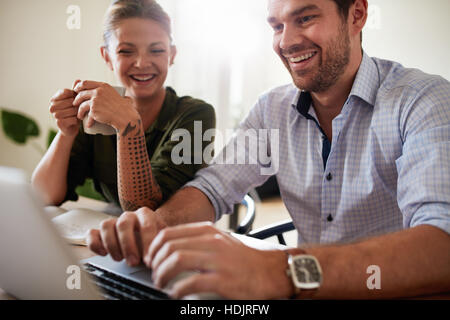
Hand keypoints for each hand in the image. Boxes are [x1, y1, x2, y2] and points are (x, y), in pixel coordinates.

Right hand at [49, 80, 81, 136]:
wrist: (70, 128)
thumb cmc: (73, 112)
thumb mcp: (74, 100)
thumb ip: (75, 90)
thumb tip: (78, 80)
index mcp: (54, 98)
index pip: (66, 92)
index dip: (74, 95)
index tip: (76, 99)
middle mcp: (51, 106)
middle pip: (70, 101)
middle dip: (77, 105)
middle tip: (78, 109)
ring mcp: (54, 115)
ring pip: (72, 110)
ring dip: (77, 113)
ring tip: (77, 114)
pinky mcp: (59, 123)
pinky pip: (72, 119)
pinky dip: (76, 119)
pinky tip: (75, 120)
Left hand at [73, 80, 138, 131]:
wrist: (125, 117)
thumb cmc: (124, 109)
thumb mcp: (118, 96)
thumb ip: (112, 94)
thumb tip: (114, 96)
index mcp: (103, 86)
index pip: (85, 83)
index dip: (79, 86)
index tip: (76, 91)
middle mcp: (98, 91)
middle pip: (81, 93)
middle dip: (76, 98)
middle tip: (75, 103)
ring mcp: (95, 100)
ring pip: (81, 103)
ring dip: (79, 110)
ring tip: (80, 115)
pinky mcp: (93, 109)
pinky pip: (85, 113)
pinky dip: (85, 118)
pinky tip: (86, 122)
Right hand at [86, 207, 166, 266]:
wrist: (147, 237)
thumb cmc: (155, 239)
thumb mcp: (162, 239)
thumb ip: (161, 243)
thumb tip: (160, 255)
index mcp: (146, 215)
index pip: (146, 225)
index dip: (147, 243)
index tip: (149, 259)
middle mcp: (129, 216)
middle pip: (123, 223)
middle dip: (128, 245)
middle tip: (133, 261)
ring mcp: (114, 222)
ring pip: (106, 225)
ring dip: (112, 244)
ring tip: (119, 258)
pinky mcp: (102, 232)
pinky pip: (92, 233)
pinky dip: (94, 243)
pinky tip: (103, 254)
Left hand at [147, 222, 293, 298]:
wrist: (272, 271)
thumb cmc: (245, 259)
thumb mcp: (222, 240)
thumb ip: (199, 240)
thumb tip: (172, 248)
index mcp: (209, 231)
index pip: (170, 233)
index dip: (154, 247)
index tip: (152, 258)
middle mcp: (212, 242)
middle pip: (170, 247)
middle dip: (156, 263)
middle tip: (154, 273)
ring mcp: (218, 260)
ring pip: (177, 261)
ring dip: (162, 274)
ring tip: (160, 284)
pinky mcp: (223, 280)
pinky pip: (191, 283)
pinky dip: (177, 289)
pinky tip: (175, 293)